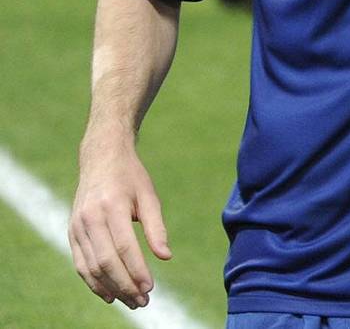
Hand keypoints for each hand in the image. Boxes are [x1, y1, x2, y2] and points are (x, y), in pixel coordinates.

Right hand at [70, 138, 171, 309]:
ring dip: (109, 288)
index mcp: (111, 207)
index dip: (136, 270)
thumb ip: (157, 227)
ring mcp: (77, 227)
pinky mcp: (71, 232)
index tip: (150, 288)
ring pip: (90, 267)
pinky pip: (80, 263)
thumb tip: (165, 257)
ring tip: (129, 301)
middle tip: (142, 301)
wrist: (101, 158)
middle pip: (106, 261)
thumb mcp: (149, 196)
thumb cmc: (131, 177)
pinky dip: (93, 282)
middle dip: (124, 285)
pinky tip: (109, 293)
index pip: (124, 247)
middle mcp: (90, 219)